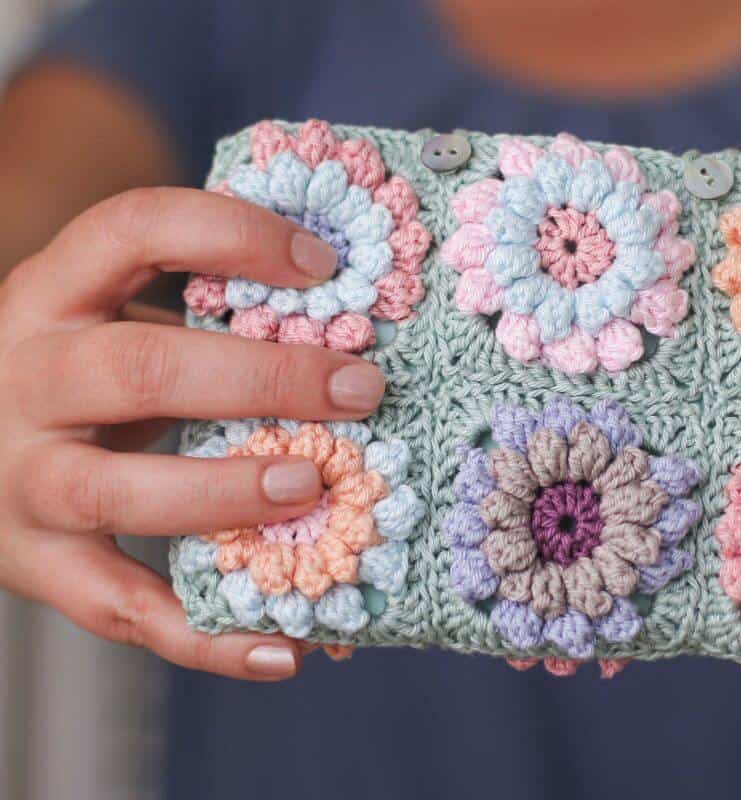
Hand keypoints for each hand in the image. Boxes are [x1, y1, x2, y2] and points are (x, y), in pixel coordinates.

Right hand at [0, 188, 385, 679]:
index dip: (232, 235)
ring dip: (224, 494)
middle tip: (360, 389)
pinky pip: (116, 608)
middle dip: (262, 379)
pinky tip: (282, 648)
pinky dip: (203, 636)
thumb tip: (362, 328)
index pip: (134, 229)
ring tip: (311, 491)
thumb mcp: (119, 315)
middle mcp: (26, 377)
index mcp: (56, 293)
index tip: (325, 263)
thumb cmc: (87, 373)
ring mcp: (20, 477)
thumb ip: (208, 312)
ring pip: (115, 490)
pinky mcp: (32, 564)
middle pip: (140, 368)